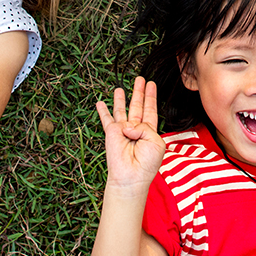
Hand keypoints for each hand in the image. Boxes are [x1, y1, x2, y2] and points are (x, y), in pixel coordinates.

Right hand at [96, 77, 165, 191]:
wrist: (131, 177)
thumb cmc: (146, 164)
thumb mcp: (156, 142)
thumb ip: (145, 127)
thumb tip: (128, 125)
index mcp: (149, 131)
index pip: (150, 110)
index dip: (151, 97)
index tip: (151, 84)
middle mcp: (136, 129)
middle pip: (137, 105)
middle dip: (138, 92)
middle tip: (140, 79)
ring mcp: (123, 130)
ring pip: (122, 109)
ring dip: (121, 99)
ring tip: (120, 88)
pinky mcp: (112, 133)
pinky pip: (106, 119)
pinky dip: (102, 111)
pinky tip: (100, 103)